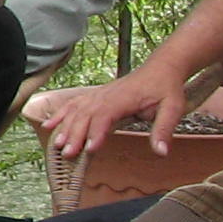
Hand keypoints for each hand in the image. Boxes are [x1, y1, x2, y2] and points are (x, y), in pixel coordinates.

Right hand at [26, 68, 188, 158]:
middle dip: (75, 134)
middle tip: (69, 154)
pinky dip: (60, 114)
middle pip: (85, 115)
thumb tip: (161, 152)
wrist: (161, 68)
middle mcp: (106, 95)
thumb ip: (164, 130)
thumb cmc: (166, 88)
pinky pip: (73, 104)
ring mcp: (98, 94)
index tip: (90, 149)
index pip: (105, 115)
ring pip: (76, 110)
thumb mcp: (173, 108)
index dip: (96, 132)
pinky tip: (49, 125)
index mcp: (124, 98)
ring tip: (57, 145)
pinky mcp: (95, 95)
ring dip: (65, 127)